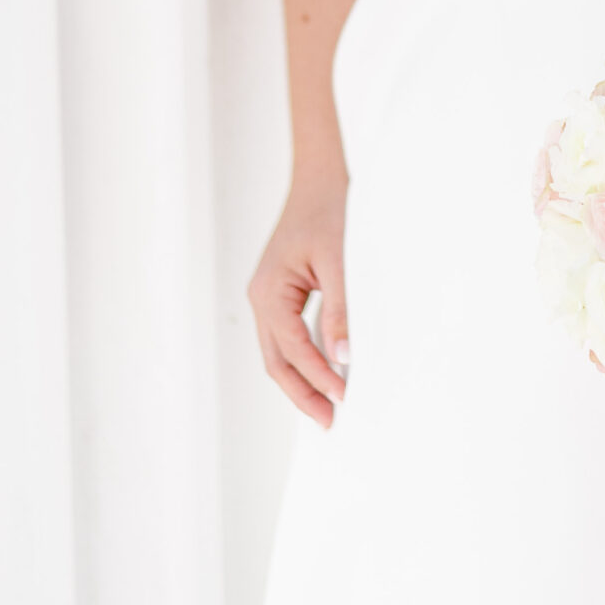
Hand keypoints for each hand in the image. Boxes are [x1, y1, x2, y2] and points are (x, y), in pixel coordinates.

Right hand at [248, 182, 349, 427]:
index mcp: (268, 292)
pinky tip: (320, 374)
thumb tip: (343, 356)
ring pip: (278, 354)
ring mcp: (265, 299)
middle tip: (329, 422)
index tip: (344, 397)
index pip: (293, 348)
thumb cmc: (326, 214)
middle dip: (302, 393)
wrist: (317, 181)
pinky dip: (301, 360)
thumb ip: (338, 310)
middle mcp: (260, 299)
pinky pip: (285, 338)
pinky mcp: (278, 296)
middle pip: (277, 361)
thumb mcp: (336, 261)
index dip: (318, 376)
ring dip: (300, 381)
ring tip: (326, 407)